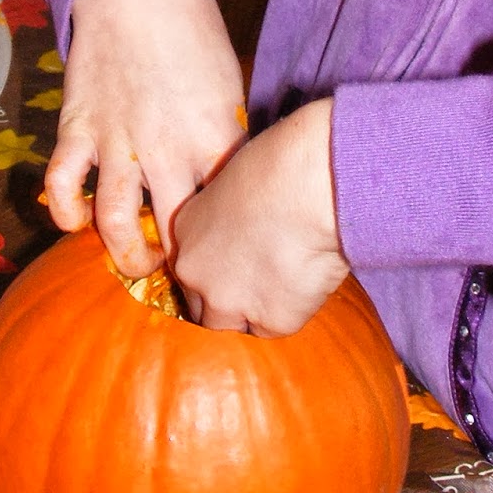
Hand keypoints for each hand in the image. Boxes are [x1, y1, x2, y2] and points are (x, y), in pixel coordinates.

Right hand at [45, 0, 247, 277]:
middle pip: (177, 229)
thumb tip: (231, 183)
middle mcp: (165, 147)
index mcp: (212, 135)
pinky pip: (64, 186)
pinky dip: (66, 213)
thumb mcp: (227, 86)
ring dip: (125, 255)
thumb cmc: (191, 30)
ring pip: (115, 223)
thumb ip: (223, 139)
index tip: (237, 260)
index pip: (229, 210)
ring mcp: (117, 141)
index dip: (233, 240)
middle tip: (190, 281)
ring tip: (138, 266)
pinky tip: (76, 224)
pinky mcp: (78, 129)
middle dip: (184, 264)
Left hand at [171, 97, 348, 336]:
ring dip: (252, 312)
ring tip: (284, 284)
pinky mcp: (269, 322)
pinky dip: (289, 311)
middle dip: (225, 299)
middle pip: (202, 305)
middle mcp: (195, 273)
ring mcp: (229, 303)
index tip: (235, 263)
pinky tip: (306, 283)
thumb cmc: (278, 165)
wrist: (308, 189)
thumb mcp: (233, 180)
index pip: (189, 266)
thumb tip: (245, 219)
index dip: (213, 268)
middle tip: (260, 280)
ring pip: (232, 324)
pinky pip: (275, 327)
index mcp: (184, 230)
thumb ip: (227, 211)